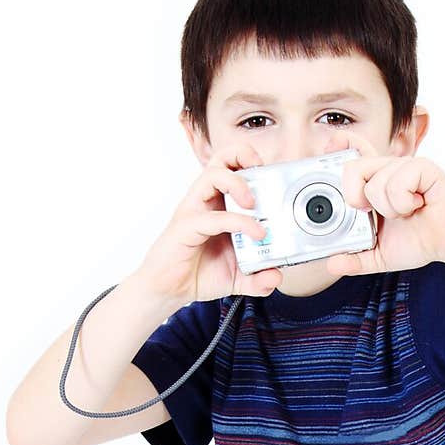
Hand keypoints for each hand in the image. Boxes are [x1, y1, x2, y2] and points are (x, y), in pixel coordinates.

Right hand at [134, 142, 283, 310]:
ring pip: (212, 175)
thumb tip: (276, 277)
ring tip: (254, 203)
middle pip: (220, 159)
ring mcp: (194, 211)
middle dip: (243, 155)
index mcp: (218, 204)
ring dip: (238, 183)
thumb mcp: (238, 278)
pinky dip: (240, 222)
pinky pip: (214, 217)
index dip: (252, 162)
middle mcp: (206, 201)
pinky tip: (257, 234)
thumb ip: (259, 277)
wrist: (168, 290)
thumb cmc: (198, 273)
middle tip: (263, 172)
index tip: (273, 174)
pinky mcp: (186, 227)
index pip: (232, 168)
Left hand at [319, 130, 444, 277]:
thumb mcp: (380, 255)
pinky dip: (403, 203)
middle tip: (369, 211)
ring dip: (389, 209)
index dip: (339, 147)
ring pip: (375, 183)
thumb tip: (332, 264)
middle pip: (353, 167)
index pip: (351, 156)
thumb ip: (356, 260)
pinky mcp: (422, 167)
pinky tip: (417, 205)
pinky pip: (398, 182)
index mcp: (373, 184)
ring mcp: (404, 166)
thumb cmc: (420, 240)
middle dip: (354, 197)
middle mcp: (386, 171)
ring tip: (405, 213)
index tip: (330, 146)